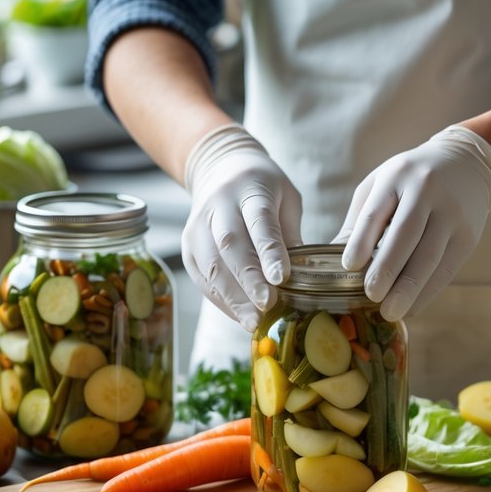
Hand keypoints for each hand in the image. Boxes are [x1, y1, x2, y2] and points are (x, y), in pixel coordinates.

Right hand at [182, 124, 301, 330]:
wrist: (221, 170)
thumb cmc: (265, 189)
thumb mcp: (287, 199)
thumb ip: (290, 234)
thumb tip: (302, 279)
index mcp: (250, 189)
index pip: (259, 221)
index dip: (269, 251)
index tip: (281, 278)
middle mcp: (218, 206)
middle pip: (230, 245)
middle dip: (248, 279)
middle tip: (267, 307)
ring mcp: (198, 226)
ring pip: (211, 264)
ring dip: (232, 297)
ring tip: (253, 321)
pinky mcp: (188, 246)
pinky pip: (201, 277)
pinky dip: (220, 300)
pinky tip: (239, 315)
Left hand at [335, 125, 490, 320]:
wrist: (467, 164)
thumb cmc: (410, 180)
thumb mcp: (382, 184)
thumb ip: (361, 219)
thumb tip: (334, 262)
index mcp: (396, 176)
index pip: (376, 212)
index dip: (362, 241)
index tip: (349, 267)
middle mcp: (426, 191)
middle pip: (406, 234)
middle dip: (388, 268)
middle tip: (371, 296)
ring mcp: (451, 214)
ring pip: (429, 256)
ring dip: (410, 288)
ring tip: (391, 312)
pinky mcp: (468, 235)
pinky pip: (447, 268)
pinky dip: (428, 291)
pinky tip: (412, 306)